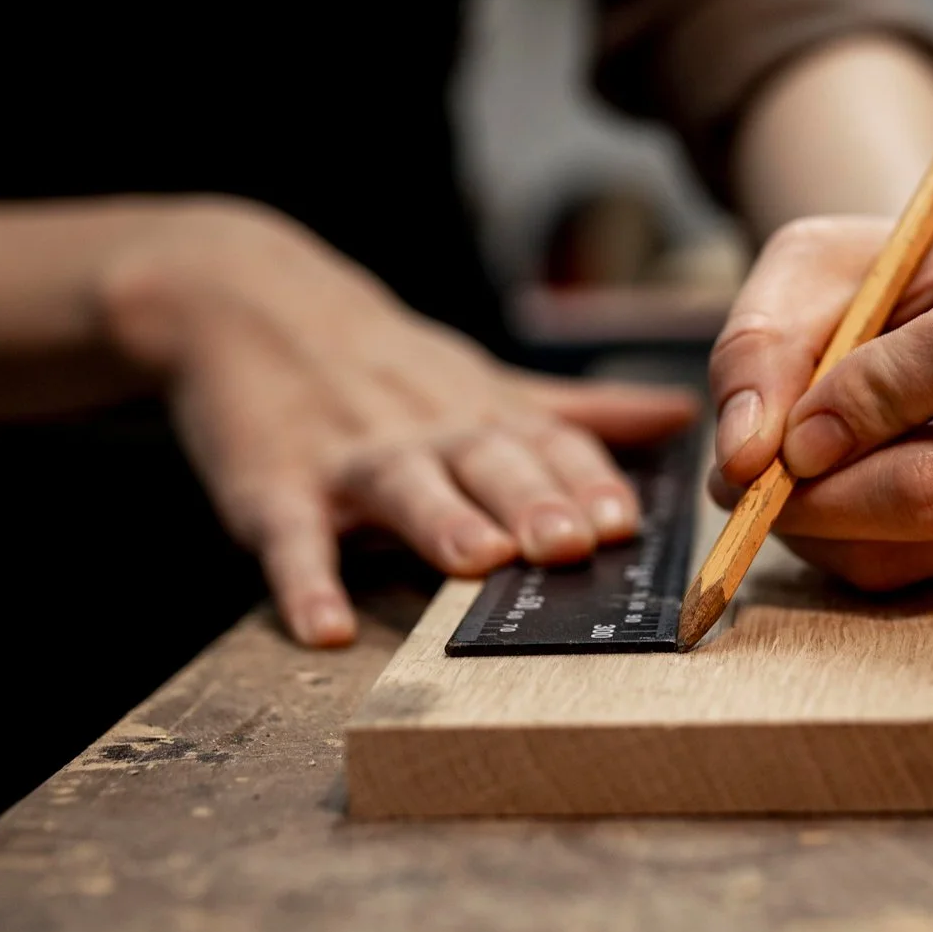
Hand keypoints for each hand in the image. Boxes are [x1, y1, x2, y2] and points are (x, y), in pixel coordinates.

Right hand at [102, 201, 695, 646]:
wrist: (248, 303)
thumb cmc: (389, 367)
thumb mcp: (485, 382)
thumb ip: (578, 414)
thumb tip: (684, 415)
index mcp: (482, 415)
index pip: (550, 444)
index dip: (588, 481)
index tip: (626, 522)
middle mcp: (427, 432)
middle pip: (489, 462)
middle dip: (533, 501)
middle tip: (572, 543)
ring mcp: (350, 457)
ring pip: (403, 486)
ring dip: (441, 521)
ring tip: (476, 561)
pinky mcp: (272, 486)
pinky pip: (291, 537)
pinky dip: (305, 582)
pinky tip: (323, 629)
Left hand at [708, 215, 932, 588]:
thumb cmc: (876, 279)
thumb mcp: (805, 272)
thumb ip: (760, 349)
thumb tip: (748, 460)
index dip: (875, 398)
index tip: (794, 432)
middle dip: (829, 496)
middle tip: (752, 480)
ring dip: (828, 529)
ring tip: (783, 478)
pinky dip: (861, 550)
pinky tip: (844, 495)